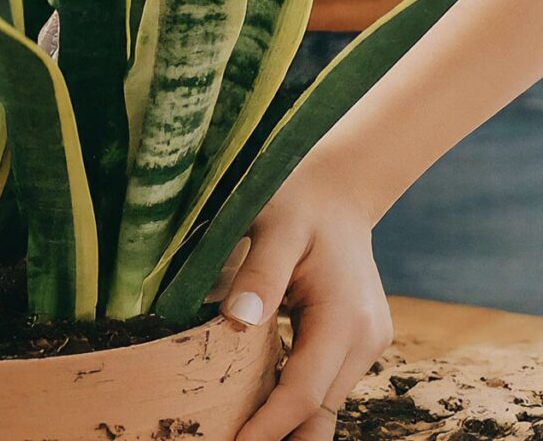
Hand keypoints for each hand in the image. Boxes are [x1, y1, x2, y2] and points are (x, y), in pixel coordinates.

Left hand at [223, 155, 393, 440]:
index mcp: (344, 317)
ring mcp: (366, 342)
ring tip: (238, 432)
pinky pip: (324, 383)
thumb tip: (238, 320)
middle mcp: (365, 338)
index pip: (305, 393)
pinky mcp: (357, 339)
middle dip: (278, 436)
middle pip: (319, 410)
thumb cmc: (299, 201)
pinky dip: (295, 399)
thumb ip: (259, 275)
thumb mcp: (273, 227)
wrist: (338, 189)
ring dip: (287, 422)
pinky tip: (259, 407)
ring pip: (325, 402)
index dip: (269, 427)